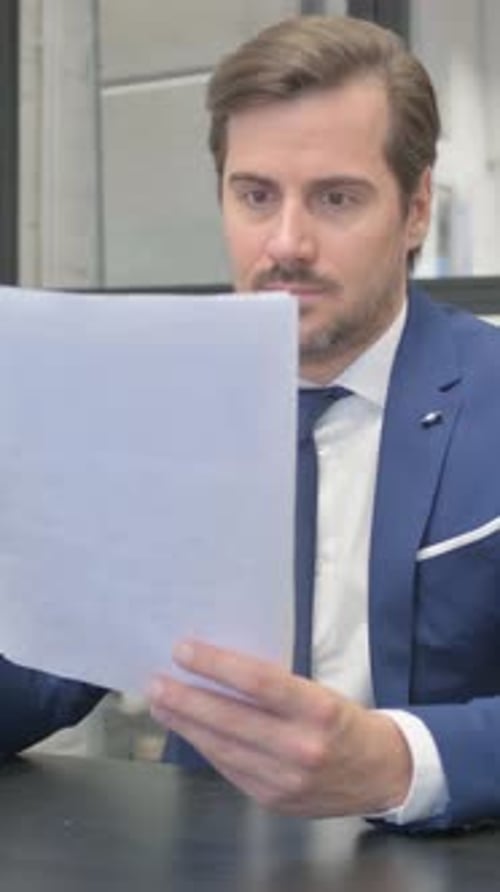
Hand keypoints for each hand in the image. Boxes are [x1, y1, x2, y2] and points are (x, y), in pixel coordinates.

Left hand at [148, 640, 411, 817]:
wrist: (379, 773)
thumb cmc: (342, 720)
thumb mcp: (318, 691)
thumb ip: (273, 685)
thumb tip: (217, 668)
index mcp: (317, 709)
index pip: (257, 682)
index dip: (215, 665)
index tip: (184, 650)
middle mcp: (301, 747)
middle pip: (230, 718)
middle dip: (186, 698)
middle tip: (157, 681)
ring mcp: (285, 779)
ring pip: (222, 747)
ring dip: (186, 724)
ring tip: (161, 703)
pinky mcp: (273, 800)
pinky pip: (229, 768)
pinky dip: (206, 747)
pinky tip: (188, 730)